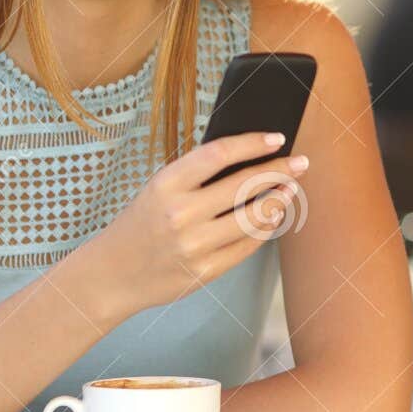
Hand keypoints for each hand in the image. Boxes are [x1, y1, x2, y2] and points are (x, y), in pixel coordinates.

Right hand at [97, 131, 307, 310]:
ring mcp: (194, 245)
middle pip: (245, 185)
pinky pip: (247, 245)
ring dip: (279, 200)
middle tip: (300, 163)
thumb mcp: (158, 189)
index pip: (219, 154)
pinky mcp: (205, 271)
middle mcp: (181, 214)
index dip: (253, 143)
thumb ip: (197, 175)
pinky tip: (272, 217)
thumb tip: (250, 156)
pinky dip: (265, 229)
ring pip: (254, 217)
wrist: (113, 273)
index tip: (277, 138)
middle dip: (279, 170)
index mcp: (166, 184)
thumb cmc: (141, 223)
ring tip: (289, 189)